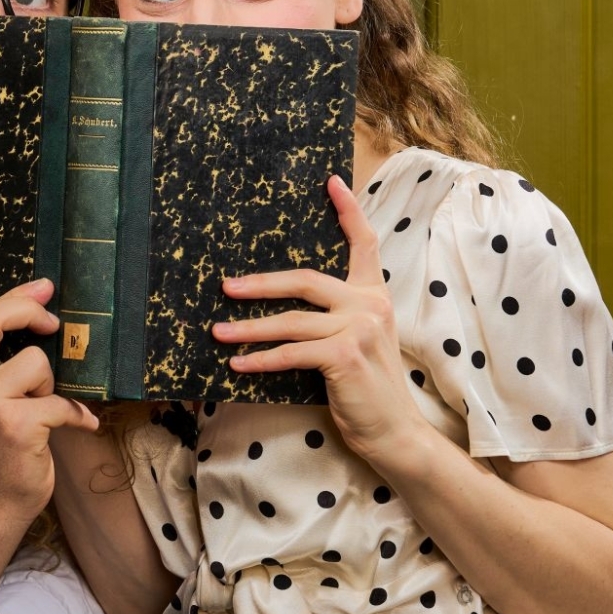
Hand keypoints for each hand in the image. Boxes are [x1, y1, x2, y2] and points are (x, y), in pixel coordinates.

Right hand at [0, 278, 100, 533]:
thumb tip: (37, 314)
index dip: (17, 299)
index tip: (43, 290)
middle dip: (29, 310)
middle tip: (53, 323)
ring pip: (36, 362)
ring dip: (51, 384)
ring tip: (46, 409)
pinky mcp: (14, 424)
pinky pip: (61, 402)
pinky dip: (77, 415)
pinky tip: (79, 425)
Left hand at [211, 175, 426, 464]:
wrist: (394, 432)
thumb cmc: (367, 390)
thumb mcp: (356, 343)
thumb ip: (333, 319)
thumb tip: (280, 306)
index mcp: (374, 296)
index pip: (365, 244)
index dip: (348, 211)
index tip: (331, 181)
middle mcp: (369, 306)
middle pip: (306, 279)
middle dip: (261, 283)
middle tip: (226, 286)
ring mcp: (359, 328)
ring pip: (291, 320)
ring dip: (249, 327)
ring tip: (218, 332)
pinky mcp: (344, 355)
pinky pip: (291, 353)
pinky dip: (261, 359)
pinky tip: (238, 364)